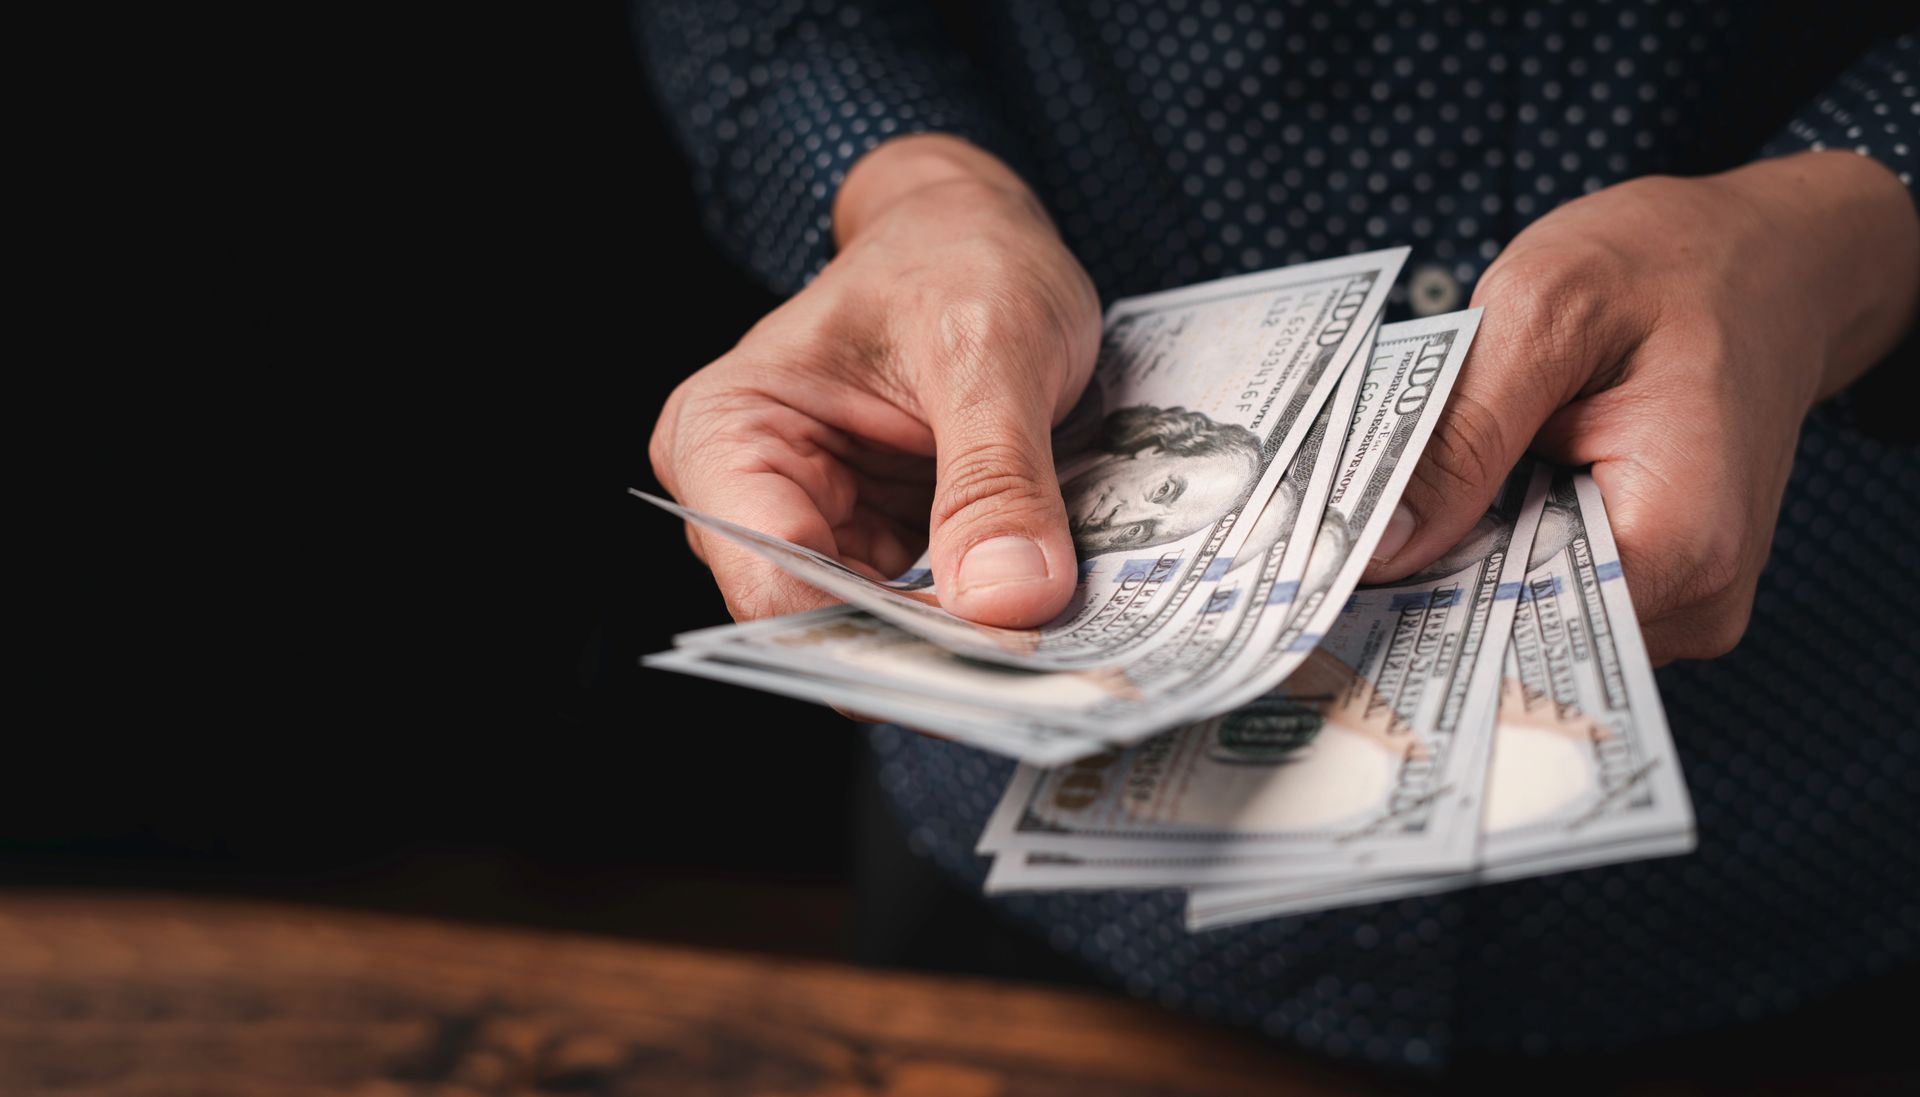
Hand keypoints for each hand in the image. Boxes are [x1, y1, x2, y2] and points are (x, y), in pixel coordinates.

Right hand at [650, 135, 1099, 624]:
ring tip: (1053, 646)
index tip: (984, 655)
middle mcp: (750, 497)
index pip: (773, 579)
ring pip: (876, 635)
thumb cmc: (958, 258)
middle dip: (924, 652)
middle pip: (823, 622)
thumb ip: (994, 474)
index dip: (874, 634)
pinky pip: (920, 615)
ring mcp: (813, 529)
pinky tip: (1038, 622)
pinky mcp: (876, 549)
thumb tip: (1007, 601)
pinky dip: (976, 624)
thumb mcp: (989, 349)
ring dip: (959, 648)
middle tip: (1038, 669)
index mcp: (726, 432)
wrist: (977, 235)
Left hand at [1364, 151, 1919, 662]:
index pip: (1518, 629)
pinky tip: (1462, 493)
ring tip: (1412, 490)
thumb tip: (1375, 547)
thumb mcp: (1546, 313)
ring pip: (1518, 611)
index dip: (1413, 608)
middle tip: (1335, 534)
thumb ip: (1462, 433)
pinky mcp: (1646, 580)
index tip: (1323, 584)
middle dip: (1422, 582)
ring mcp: (1674, 598)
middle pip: (1514, 632)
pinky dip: (1490, 543)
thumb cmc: (1670, 267)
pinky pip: (1541, 583)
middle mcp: (1692, 599)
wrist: (1768, 259)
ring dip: (1454, 558)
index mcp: (1682, 544)